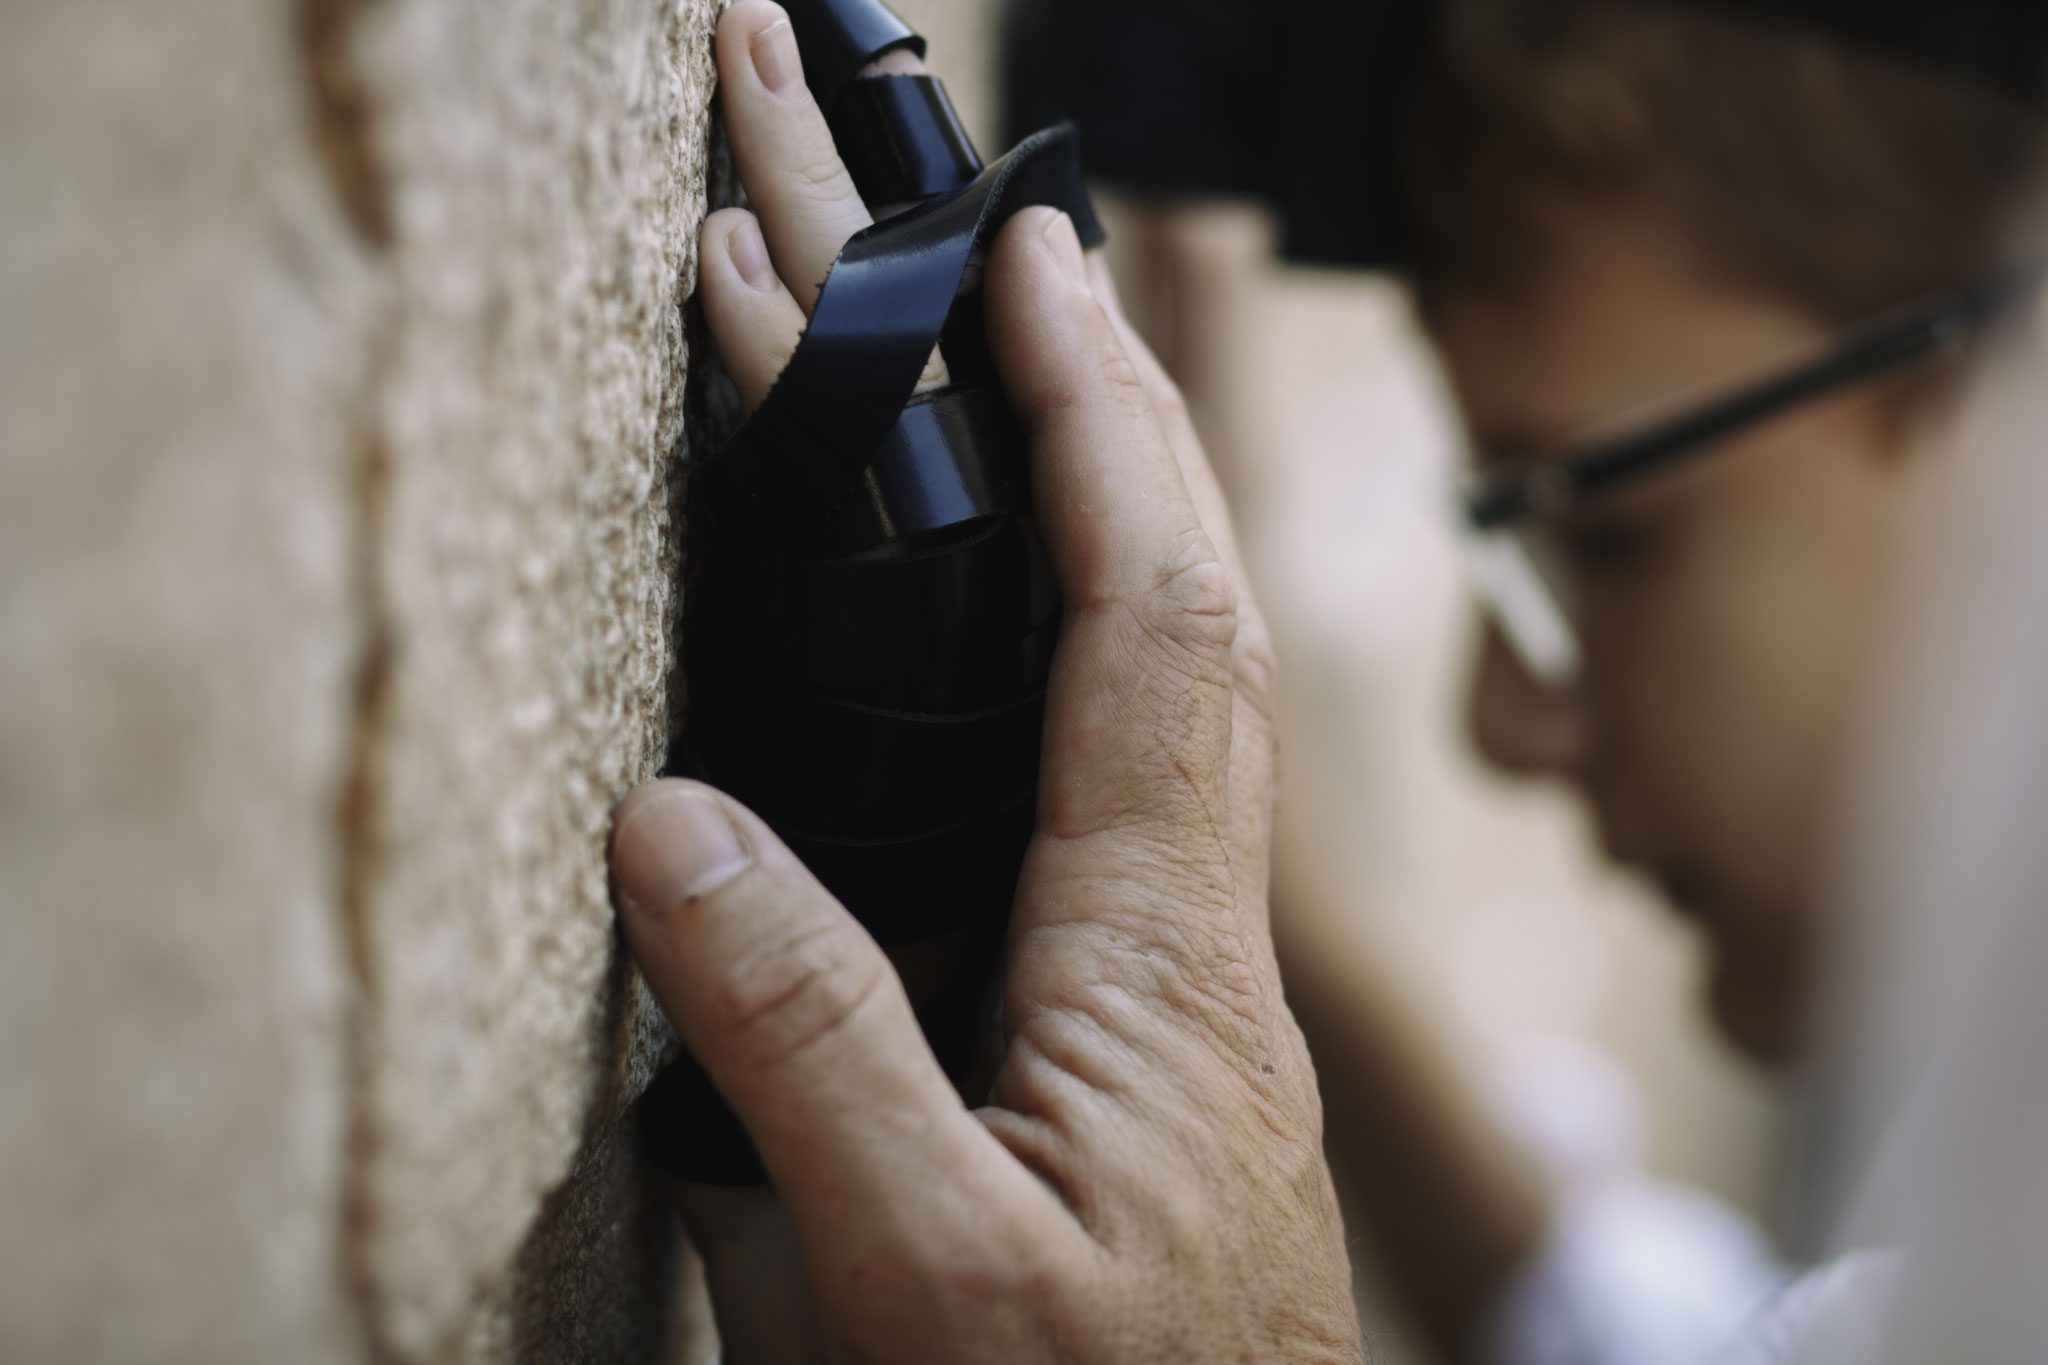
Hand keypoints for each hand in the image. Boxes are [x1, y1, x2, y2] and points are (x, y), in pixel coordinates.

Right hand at [609, 5, 1360, 1359]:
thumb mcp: (920, 1271)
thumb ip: (808, 1047)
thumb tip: (683, 823)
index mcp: (1151, 962)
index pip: (1149, 627)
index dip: (1099, 430)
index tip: (1033, 274)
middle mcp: (1198, 934)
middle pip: (1194, 610)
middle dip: (1121, 409)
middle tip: (1033, 268)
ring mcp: (1192, 971)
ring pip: (1189, 685)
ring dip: (1122, 510)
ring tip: (1038, 396)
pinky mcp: (1161, 1019)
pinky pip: (1154, 772)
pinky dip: (1109, 638)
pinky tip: (1049, 635)